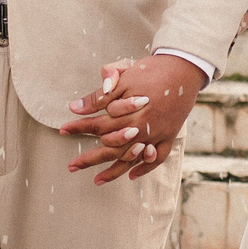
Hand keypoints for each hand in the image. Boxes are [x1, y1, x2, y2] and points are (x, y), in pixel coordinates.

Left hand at [60, 55, 205, 183]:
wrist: (184, 68)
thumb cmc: (151, 69)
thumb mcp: (123, 76)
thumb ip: (100, 95)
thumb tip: (74, 107)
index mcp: (130, 113)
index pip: (98, 124)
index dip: (79, 128)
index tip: (62, 130)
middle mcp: (143, 128)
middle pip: (111, 147)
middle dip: (90, 157)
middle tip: (71, 166)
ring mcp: (158, 134)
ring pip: (132, 158)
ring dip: (113, 170)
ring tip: (97, 180)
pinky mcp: (170, 136)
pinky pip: (157, 158)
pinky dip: (144, 168)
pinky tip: (131, 175)